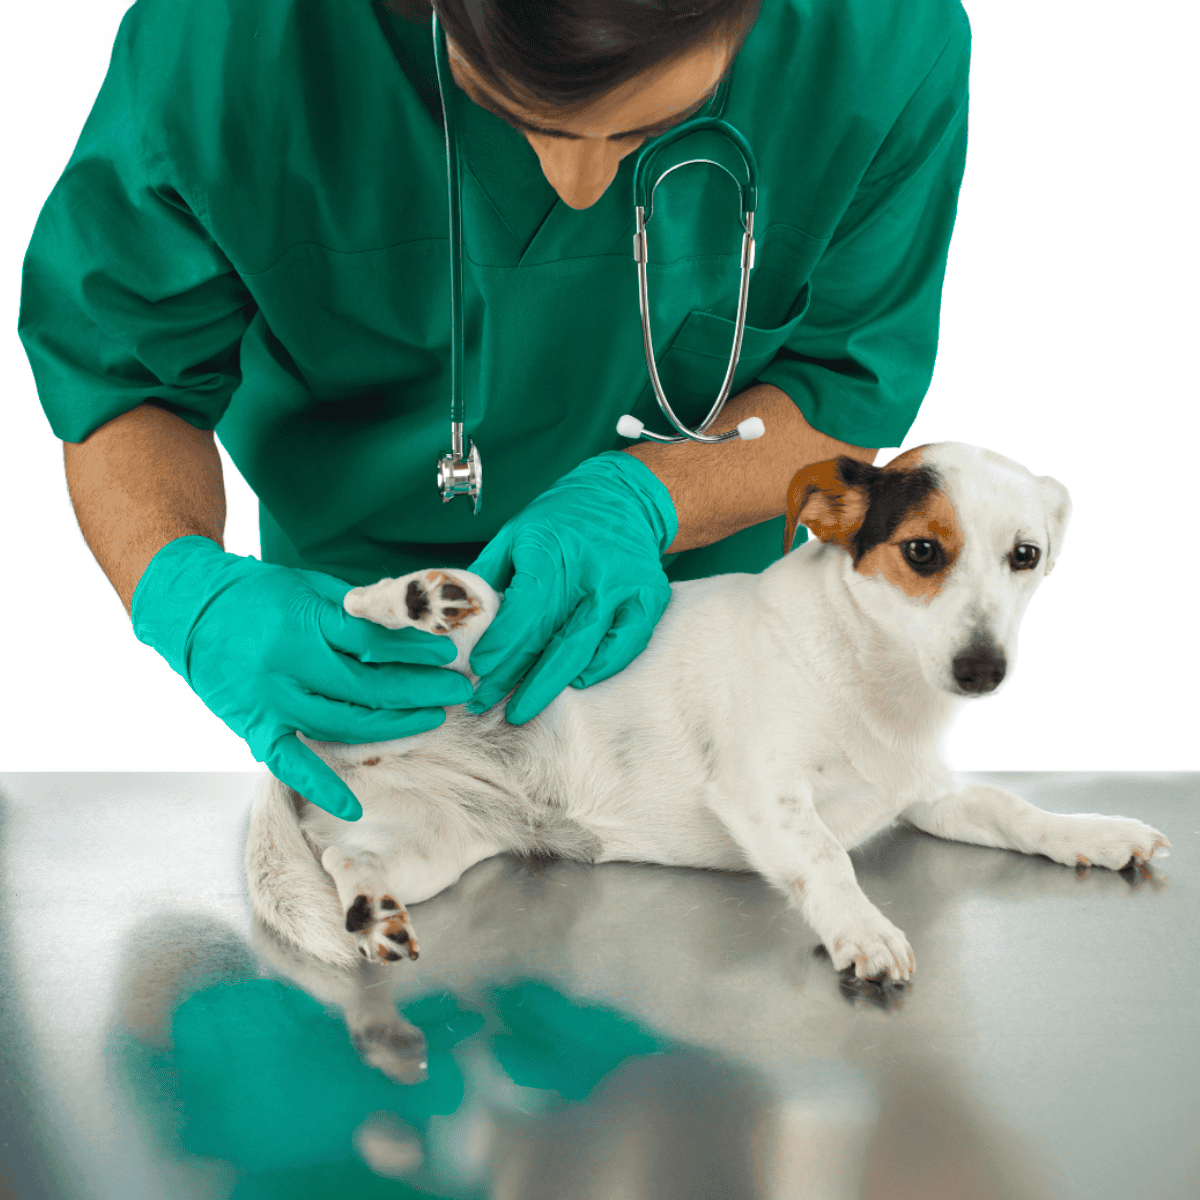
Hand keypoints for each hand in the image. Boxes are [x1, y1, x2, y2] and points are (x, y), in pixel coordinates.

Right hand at [131, 537, 471, 819]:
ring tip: (432, 719)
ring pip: (342, 724)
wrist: (189, 608)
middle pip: (367, 687)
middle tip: (457, 691)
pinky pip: (290, 763)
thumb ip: (357, 609)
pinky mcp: (253, 727)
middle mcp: (287, 665)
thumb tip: (412, 626)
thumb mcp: (310, 585)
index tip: (448, 657)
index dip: (415, 653)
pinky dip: (321, 786)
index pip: (373, 643)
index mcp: (304, 622)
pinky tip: (353, 807)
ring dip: (393, 726)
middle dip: (419, 691)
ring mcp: (270, 701)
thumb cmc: (259, 593)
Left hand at [467, 452, 676, 723]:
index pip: (526, 610)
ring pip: (586, 649)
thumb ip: (489, 575)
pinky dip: (600, 668)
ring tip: (523, 707)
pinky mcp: (648, 599)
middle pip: (553, 639)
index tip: (479, 668)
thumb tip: (462, 619)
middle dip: (518, 679)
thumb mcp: (515, 533)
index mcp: (553, 550)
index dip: (502, 644)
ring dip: (551, 684)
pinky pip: (625, 646)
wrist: (624, 497)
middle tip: (491, 706)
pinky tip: (575, 681)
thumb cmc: (561, 520)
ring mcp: (624, 588)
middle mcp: (592, 572)